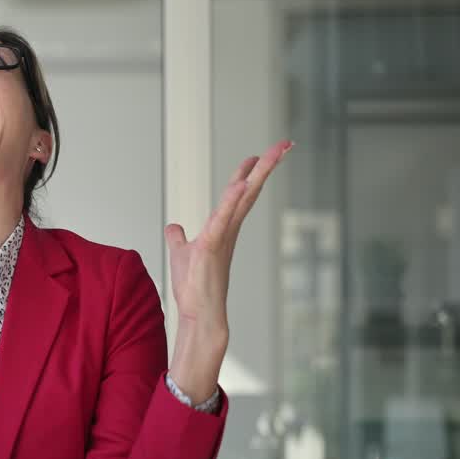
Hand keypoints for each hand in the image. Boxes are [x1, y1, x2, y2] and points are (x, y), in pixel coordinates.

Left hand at [163, 139, 291, 401]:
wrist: (200, 315)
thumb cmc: (194, 288)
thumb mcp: (181, 253)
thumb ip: (178, 237)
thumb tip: (174, 226)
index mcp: (223, 228)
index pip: (237, 195)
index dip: (247, 174)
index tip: (257, 155)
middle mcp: (228, 229)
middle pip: (249, 191)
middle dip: (266, 166)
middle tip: (285, 143)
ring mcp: (222, 237)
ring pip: (241, 199)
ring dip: (256, 176)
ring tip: (270, 153)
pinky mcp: (211, 247)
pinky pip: (222, 219)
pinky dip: (231, 202)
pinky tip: (240, 184)